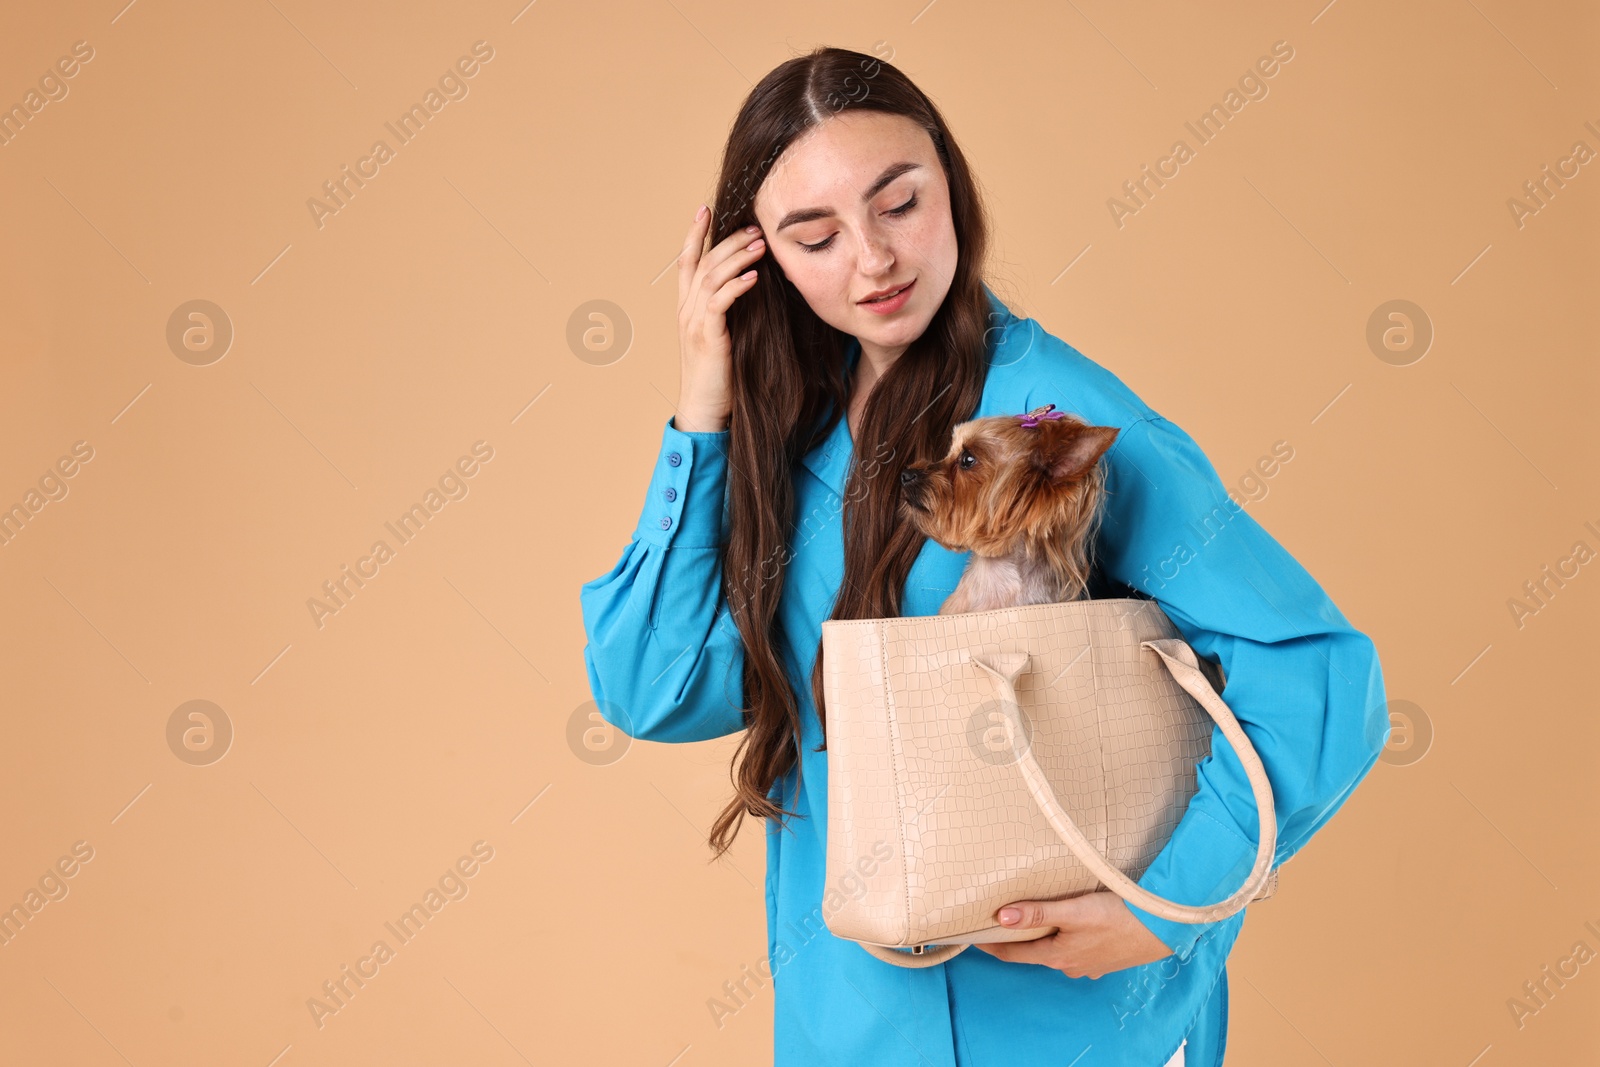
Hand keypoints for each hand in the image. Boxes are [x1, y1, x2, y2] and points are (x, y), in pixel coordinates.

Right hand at [674, 204, 765, 431]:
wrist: (704, 410)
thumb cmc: (719, 377)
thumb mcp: (723, 337)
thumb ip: (729, 312)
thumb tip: (751, 287)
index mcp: (687, 308)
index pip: (687, 261)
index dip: (694, 234)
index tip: (706, 209)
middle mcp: (685, 311)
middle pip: (702, 262)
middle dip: (727, 240)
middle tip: (754, 226)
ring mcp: (693, 323)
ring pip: (711, 277)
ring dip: (736, 257)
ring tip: (760, 244)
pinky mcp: (707, 337)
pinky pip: (719, 302)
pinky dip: (736, 285)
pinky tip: (755, 276)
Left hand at [973, 891, 1174, 978]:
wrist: (1163, 927)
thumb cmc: (1118, 916)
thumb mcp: (1074, 910)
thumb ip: (1037, 912)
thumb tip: (1001, 917)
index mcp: (1058, 956)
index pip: (1014, 954)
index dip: (993, 946)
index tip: (974, 938)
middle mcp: (1070, 966)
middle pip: (1035, 952)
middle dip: (1019, 939)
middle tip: (1003, 921)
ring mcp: (1089, 966)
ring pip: (1058, 950)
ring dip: (1046, 937)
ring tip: (1037, 919)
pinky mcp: (1106, 959)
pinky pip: (1078, 950)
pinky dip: (1068, 938)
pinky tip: (1074, 926)